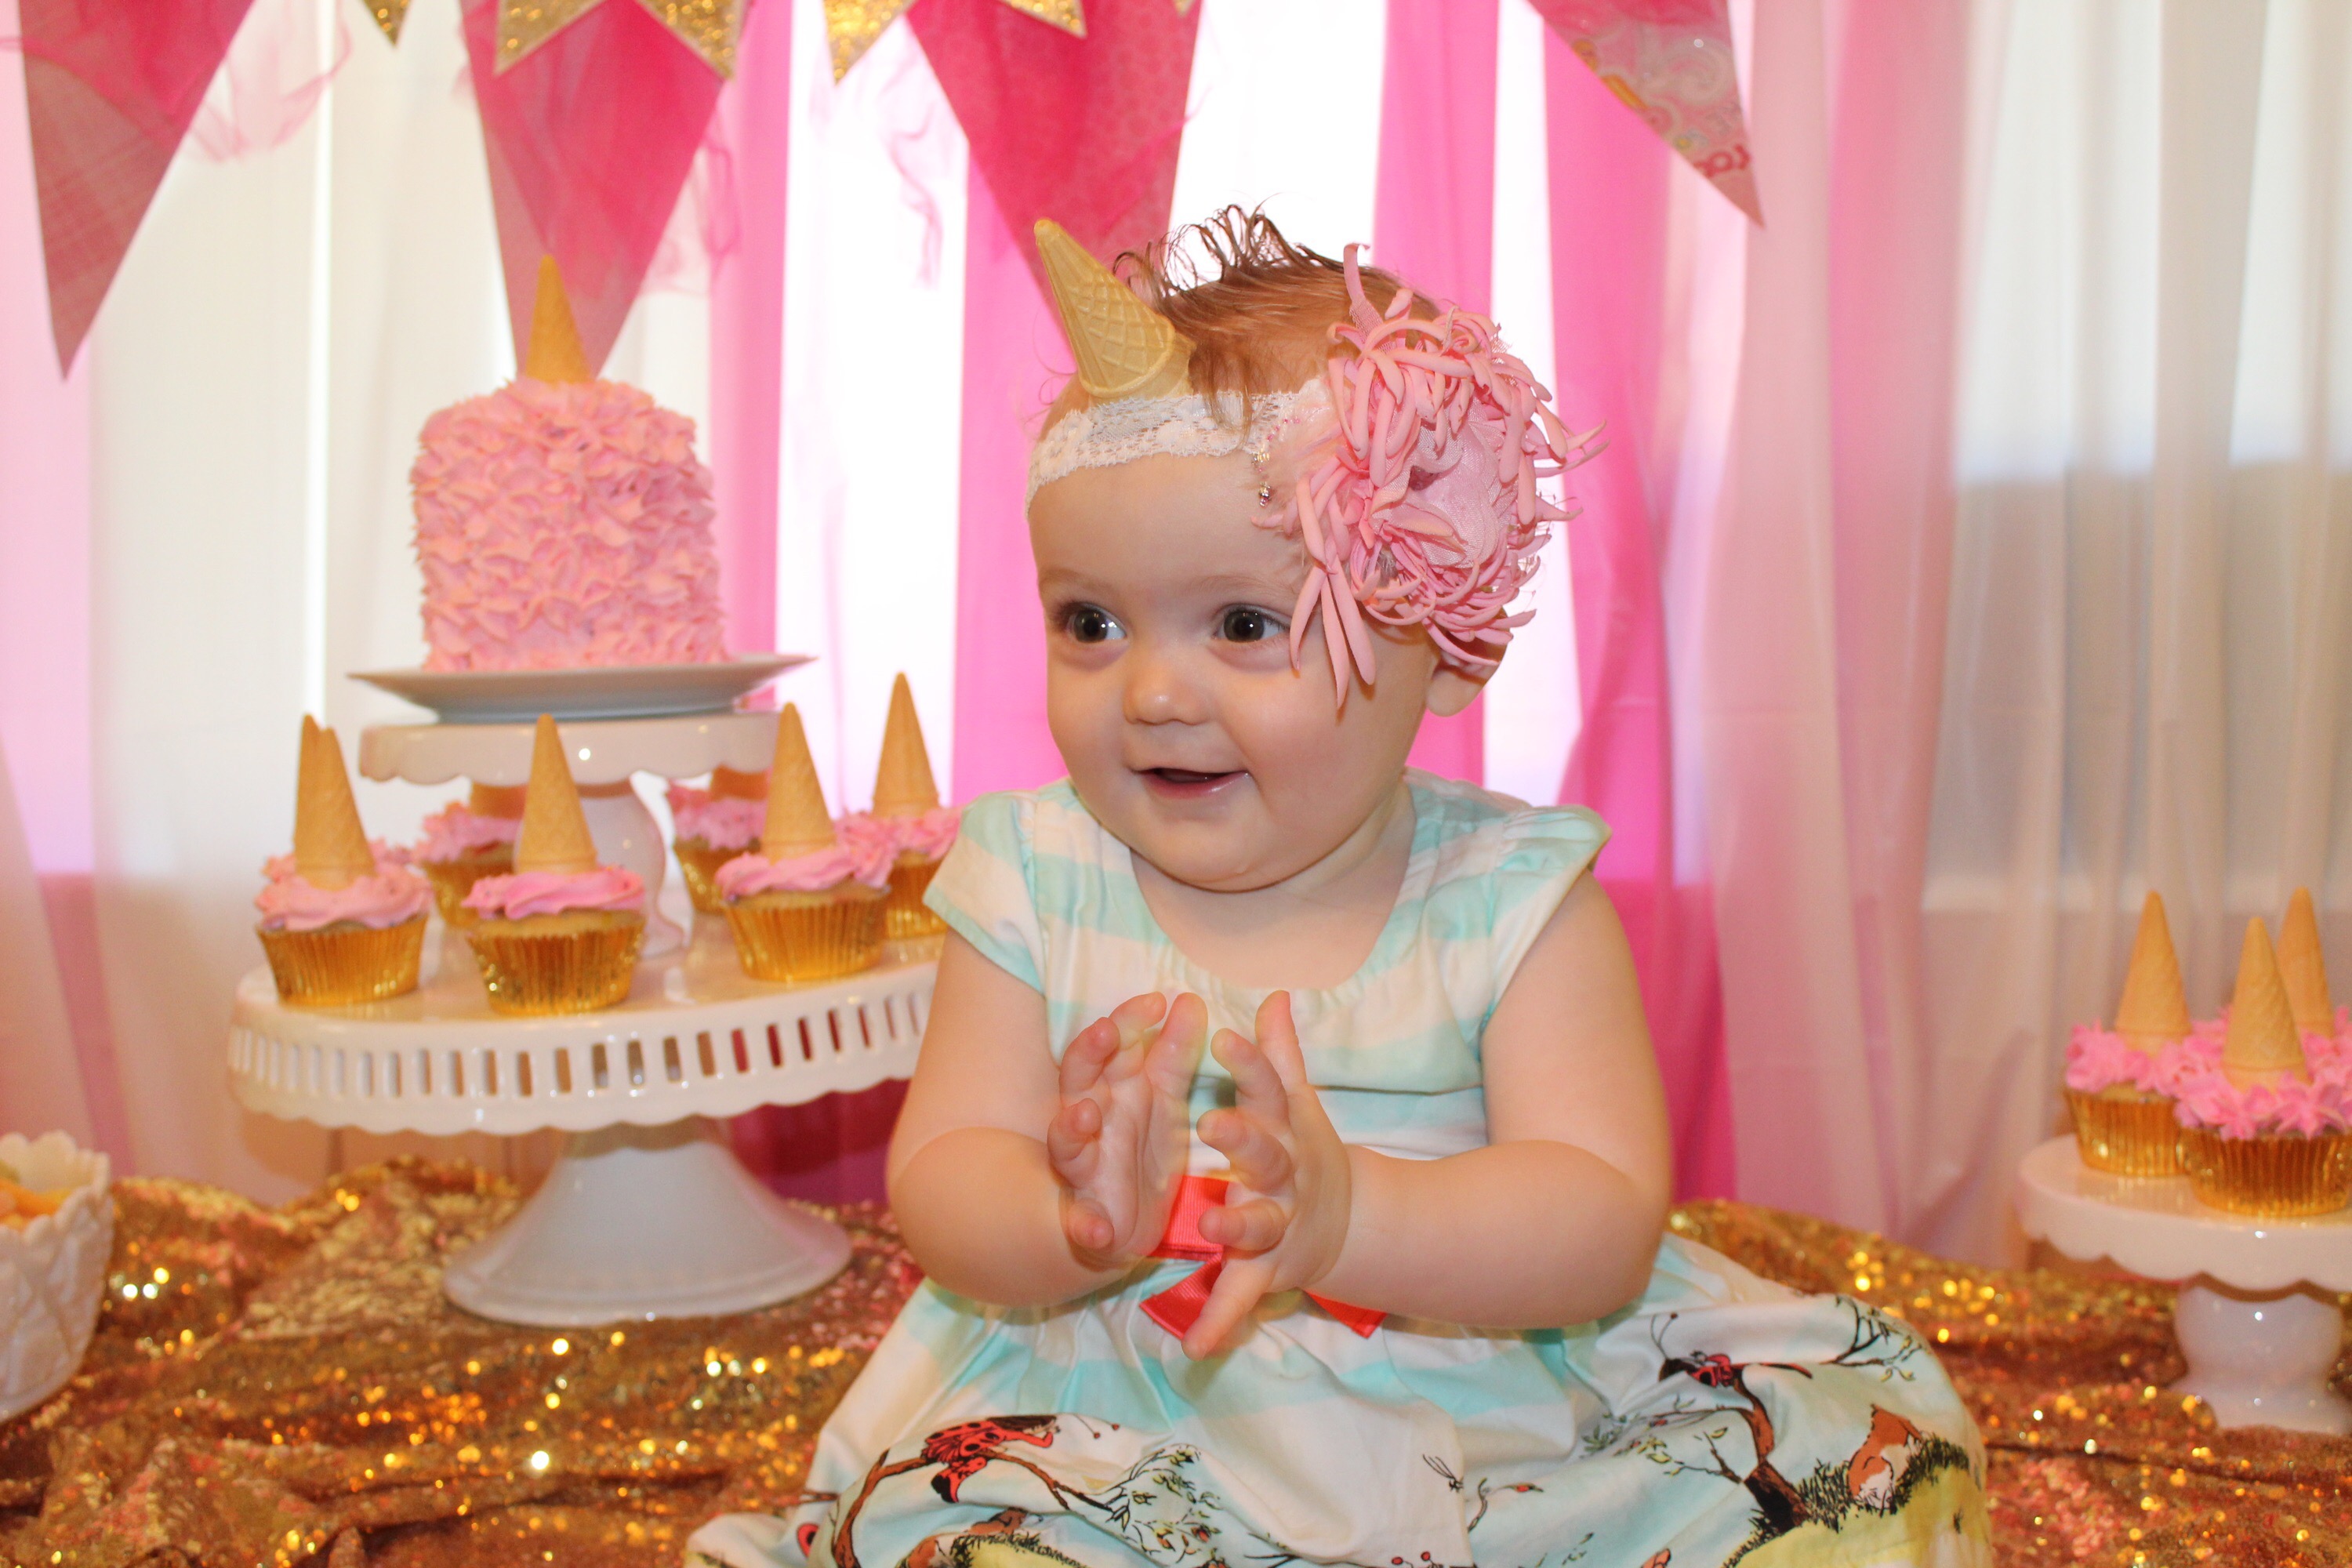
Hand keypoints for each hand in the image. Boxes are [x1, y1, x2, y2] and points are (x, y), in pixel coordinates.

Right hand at [1046, 992, 1208, 1270]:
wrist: (1126, 1226)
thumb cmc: (1140, 1149)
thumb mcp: (1163, 1098)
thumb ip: (1174, 1052)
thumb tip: (1187, 998)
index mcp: (1110, 1091)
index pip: (1109, 1044)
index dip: (1127, 1019)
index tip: (1158, 998)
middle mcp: (1089, 1123)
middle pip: (1078, 1080)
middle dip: (1088, 1056)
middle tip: (1106, 1031)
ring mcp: (1084, 1170)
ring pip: (1066, 1144)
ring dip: (1071, 1129)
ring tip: (1085, 1115)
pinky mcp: (1088, 1221)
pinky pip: (1081, 1224)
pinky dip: (1085, 1227)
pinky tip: (1097, 1230)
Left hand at [1183, 991, 1351, 1357]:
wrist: (1348, 1223)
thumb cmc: (1306, 1151)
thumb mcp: (1297, 1102)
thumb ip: (1277, 1054)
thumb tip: (1273, 994)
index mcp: (1285, 1127)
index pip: (1268, 1088)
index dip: (1249, 1063)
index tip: (1223, 1036)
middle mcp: (1286, 1174)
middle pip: (1267, 1153)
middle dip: (1243, 1139)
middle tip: (1211, 1122)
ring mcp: (1280, 1223)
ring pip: (1257, 1224)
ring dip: (1235, 1224)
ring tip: (1210, 1224)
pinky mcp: (1270, 1270)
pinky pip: (1242, 1295)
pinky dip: (1220, 1322)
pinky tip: (1193, 1347)